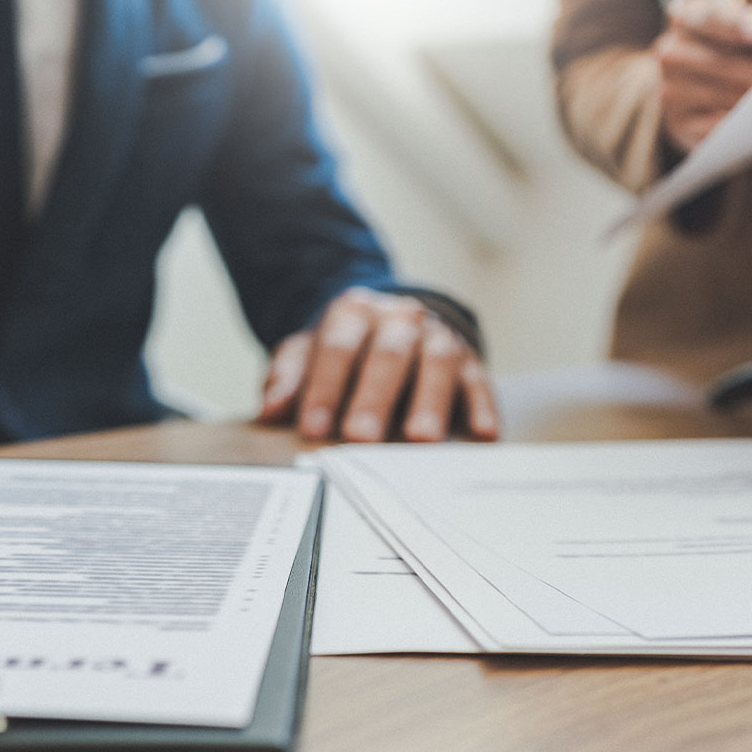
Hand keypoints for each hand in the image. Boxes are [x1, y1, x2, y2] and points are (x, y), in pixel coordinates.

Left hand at [257, 287, 498, 442]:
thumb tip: (269, 410)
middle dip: (374, 398)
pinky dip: (482, 405)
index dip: (324, 389)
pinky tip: (482, 432)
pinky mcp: (470, 359)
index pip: (337, 348)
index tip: (313, 428)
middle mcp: (399, 318)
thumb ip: (289, 378)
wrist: (393, 322)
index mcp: (354, 312)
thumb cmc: (346, 349)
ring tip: (421, 439)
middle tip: (361, 438)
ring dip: (430, 401)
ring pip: (437, 364)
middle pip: (387, 355)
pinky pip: (478, 380)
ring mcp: (437, 337)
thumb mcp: (308, 353)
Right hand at [654, 0, 751, 153]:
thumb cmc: (738, 42)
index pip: (711, 16)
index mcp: (686, 13)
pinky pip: (716, 125)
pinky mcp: (676, 122)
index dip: (739, 23)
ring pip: (722, 94)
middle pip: (722, 61)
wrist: (707, 86)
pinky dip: (740, 122)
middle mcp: (668, 50)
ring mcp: (668, 88)